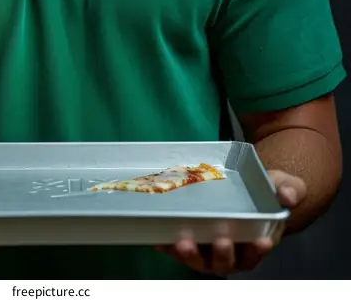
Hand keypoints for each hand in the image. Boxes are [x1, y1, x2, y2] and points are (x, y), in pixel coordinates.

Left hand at [154, 169, 306, 276]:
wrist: (245, 184)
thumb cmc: (267, 189)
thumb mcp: (283, 184)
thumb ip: (290, 189)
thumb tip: (287, 196)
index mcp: (255, 242)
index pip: (256, 252)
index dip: (257, 250)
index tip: (262, 241)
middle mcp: (231, 250)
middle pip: (225, 262)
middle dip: (222, 254)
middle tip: (221, 239)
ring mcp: (208, 246)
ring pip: (199, 259)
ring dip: (190, 254)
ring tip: (183, 242)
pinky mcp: (191, 237)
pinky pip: (177, 246)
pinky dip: (167, 245)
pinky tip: (157, 239)